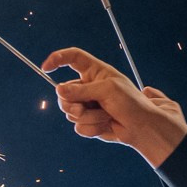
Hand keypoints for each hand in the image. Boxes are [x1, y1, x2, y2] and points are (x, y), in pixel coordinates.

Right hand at [43, 48, 186, 167]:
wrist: (141, 127)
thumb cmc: (131, 102)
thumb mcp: (107, 89)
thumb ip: (81, 90)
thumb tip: (58, 89)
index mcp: (95, 72)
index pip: (73, 58)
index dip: (58, 59)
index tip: (45, 68)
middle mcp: (88, 87)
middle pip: (64, 93)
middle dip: (71, 104)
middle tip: (82, 108)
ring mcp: (88, 105)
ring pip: (70, 112)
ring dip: (88, 117)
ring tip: (106, 116)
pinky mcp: (89, 121)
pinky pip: (78, 126)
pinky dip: (91, 128)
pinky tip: (106, 125)